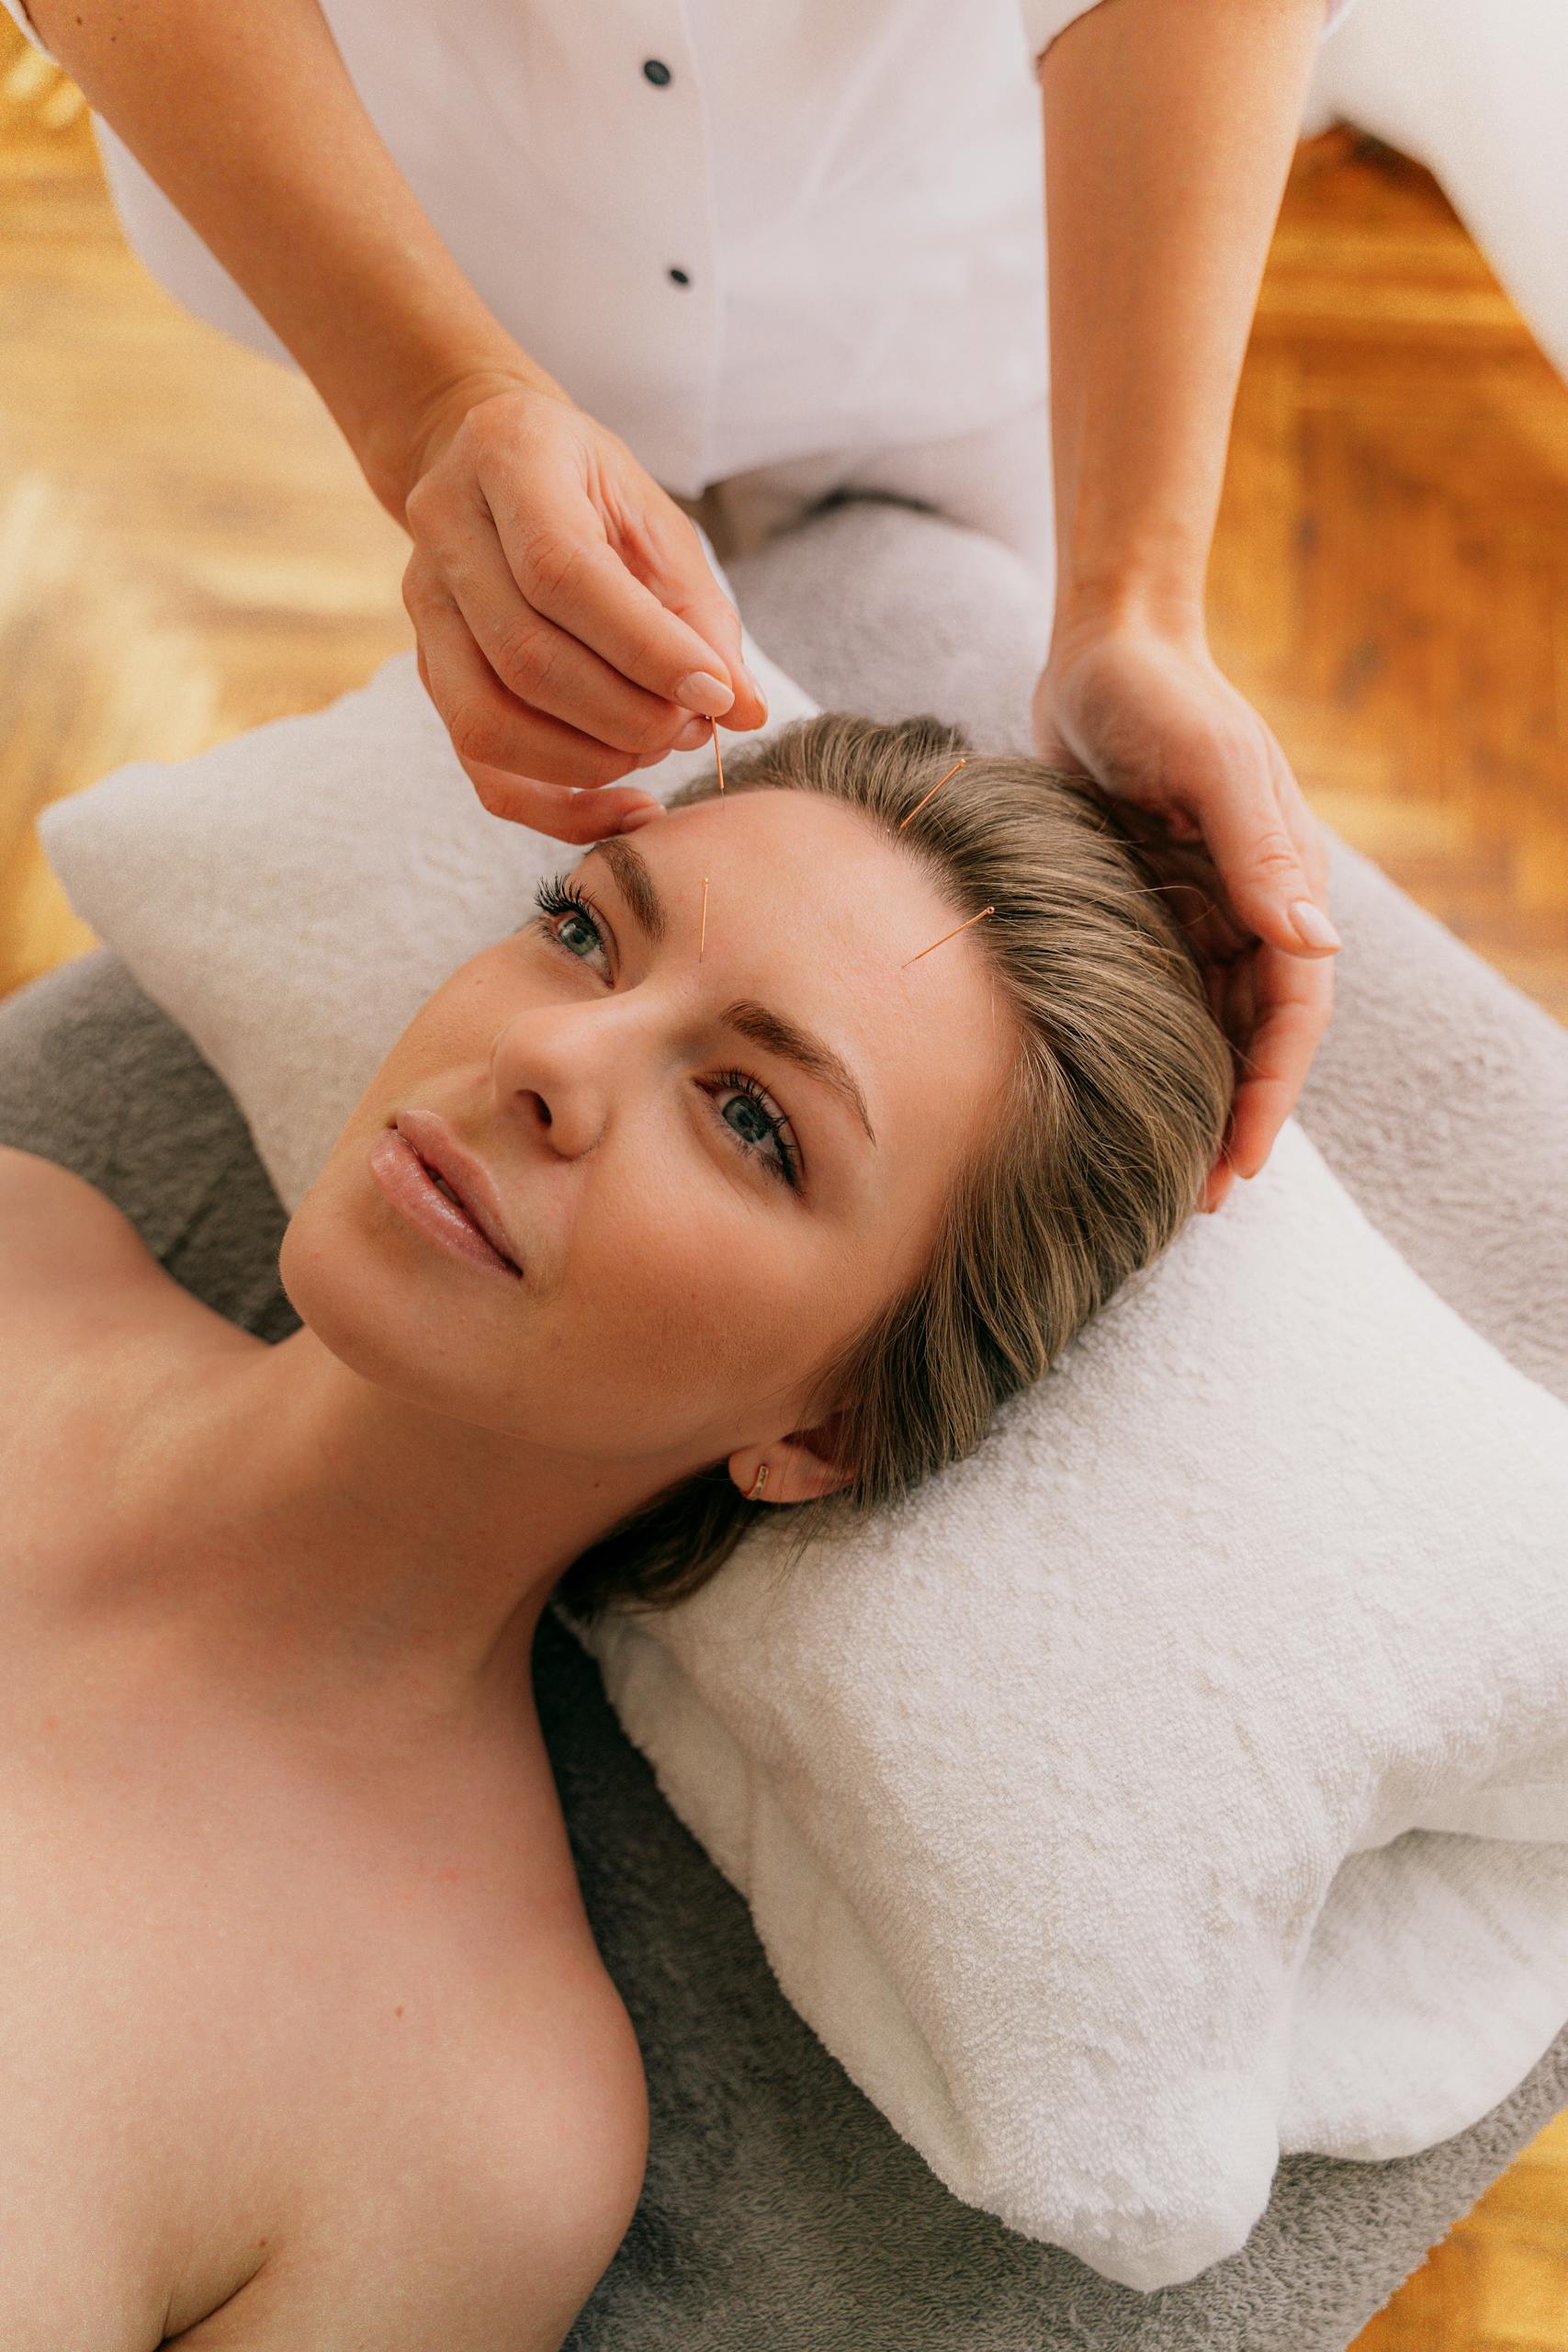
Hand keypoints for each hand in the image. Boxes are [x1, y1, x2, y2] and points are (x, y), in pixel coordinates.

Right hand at [395, 371, 768, 840]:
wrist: (489, 464)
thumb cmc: (590, 492)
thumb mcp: (655, 521)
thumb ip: (699, 612)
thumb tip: (744, 710)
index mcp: (507, 461)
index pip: (561, 574)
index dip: (644, 649)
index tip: (716, 694)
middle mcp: (445, 533)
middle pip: (525, 659)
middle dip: (626, 714)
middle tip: (693, 726)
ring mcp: (424, 610)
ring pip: (489, 723)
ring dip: (592, 760)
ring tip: (658, 747)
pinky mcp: (429, 672)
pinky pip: (481, 768)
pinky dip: (558, 808)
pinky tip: (627, 808)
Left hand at [1032, 616, 1339, 1213]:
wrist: (1100, 652)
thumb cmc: (1161, 697)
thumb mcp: (1213, 764)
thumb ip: (1259, 852)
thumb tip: (1314, 948)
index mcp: (1283, 885)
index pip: (1294, 1012)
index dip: (1272, 1090)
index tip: (1243, 1159)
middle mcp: (1247, 910)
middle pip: (1252, 1037)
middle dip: (1233, 1116)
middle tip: (1197, 1198)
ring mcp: (1195, 913)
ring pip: (1204, 1029)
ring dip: (1189, 1096)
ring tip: (1154, 1172)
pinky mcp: (1143, 910)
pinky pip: (1155, 998)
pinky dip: (1146, 1051)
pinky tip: (1112, 1100)